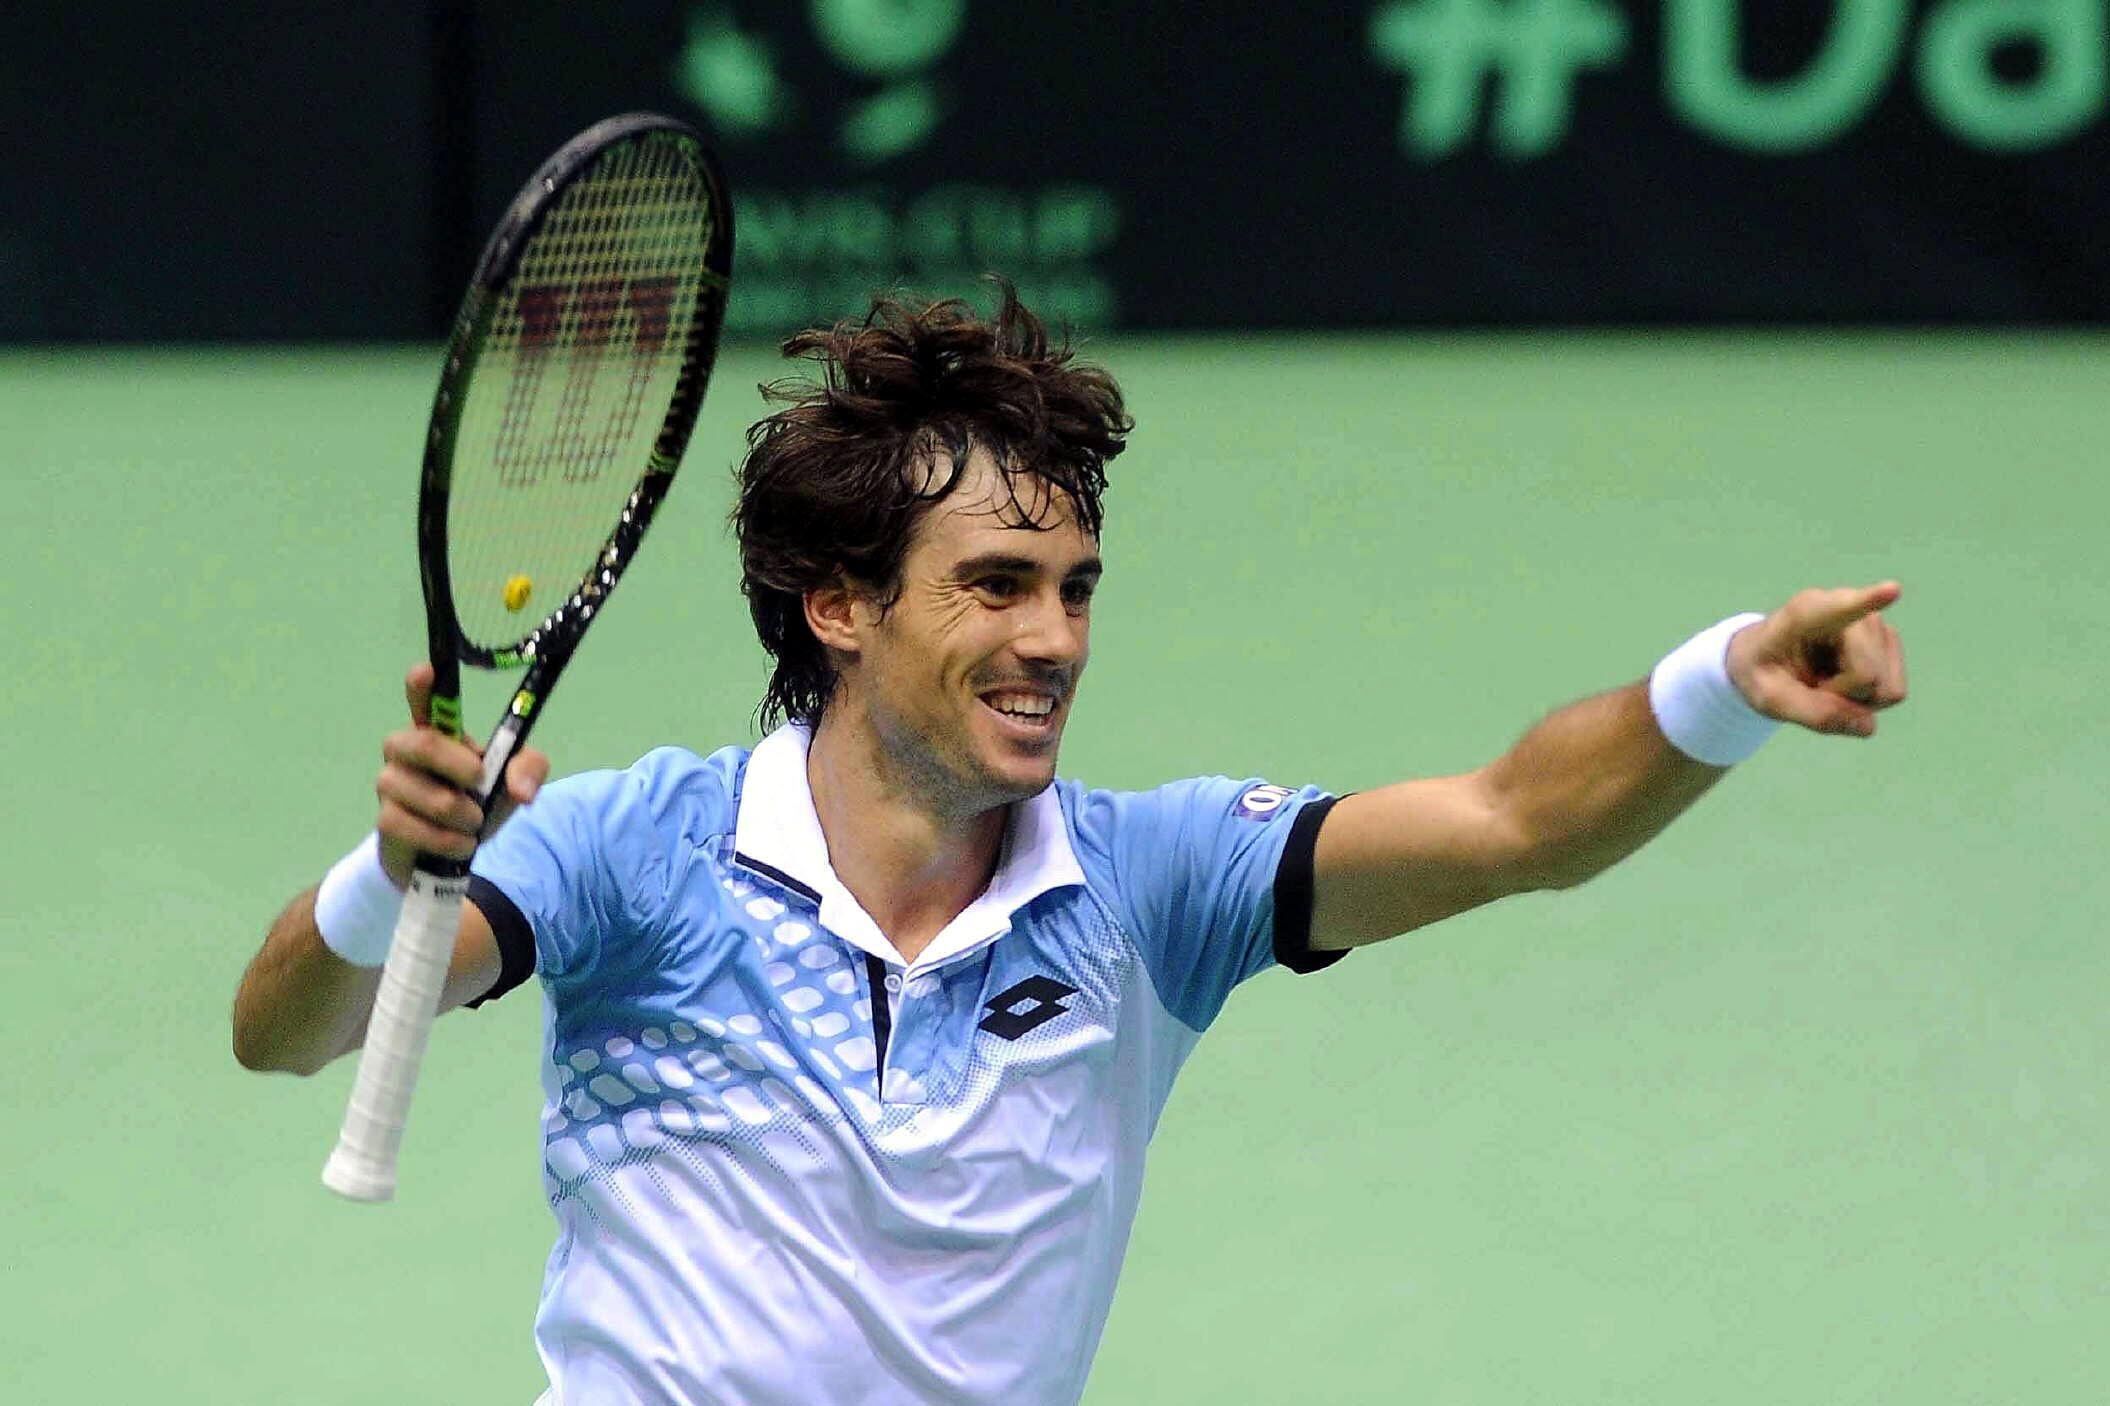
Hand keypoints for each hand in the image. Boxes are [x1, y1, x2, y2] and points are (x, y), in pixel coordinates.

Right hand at [374, 664, 550, 884]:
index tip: (425, 670)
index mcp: (437, 732)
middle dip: (458, 766)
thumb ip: (528, 770)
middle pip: (421, 743)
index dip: (422, 687)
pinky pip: (411, 826)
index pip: (424, 702)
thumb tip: (523, 791)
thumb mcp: (511, 784)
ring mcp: (391, 784)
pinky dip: (446, 840)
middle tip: (480, 782)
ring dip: (460, 814)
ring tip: (474, 824)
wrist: (448, 853)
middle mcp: (406, 751)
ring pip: (422, 793)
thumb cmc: (477, 803)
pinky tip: (460, 843)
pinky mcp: (386, 820)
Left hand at [1726, 582, 1908, 738]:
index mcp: (1805, 615)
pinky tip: (1842, 680)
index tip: (1892, 590)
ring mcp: (1875, 626)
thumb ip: (1813, 713)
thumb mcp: (1770, 699)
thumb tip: (1868, 725)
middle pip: (1868, 677)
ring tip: (1825, 680)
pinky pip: (1892, 692)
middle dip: (1841, 696)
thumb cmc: (1763, 671)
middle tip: (1811, 684)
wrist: (1769, 657)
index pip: (1840, 608)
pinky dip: (1867, 698)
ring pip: (1886, 689)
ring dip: (1855, 699)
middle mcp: (1850, 612)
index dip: (1868, 600)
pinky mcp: (1889, 642)